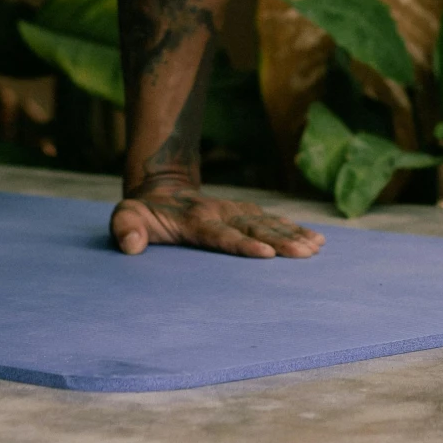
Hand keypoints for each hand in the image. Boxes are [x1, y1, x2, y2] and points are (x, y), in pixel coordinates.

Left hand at [111, 181, 324, 259]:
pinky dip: (294, 228)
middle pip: (253, 229)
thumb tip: (131, 245)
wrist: (161, 187)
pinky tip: (315, 239)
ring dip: (292, 234)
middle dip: (280, 241)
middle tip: (305, 253)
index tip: (265, 255)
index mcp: (194, 221)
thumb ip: (126, 228)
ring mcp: (234, 212)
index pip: (221, 235)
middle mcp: (220, 214)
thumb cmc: (144, 212)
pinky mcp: (244, 213)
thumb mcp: (126, 216)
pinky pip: (272, 220)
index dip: (242, 245)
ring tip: (316, 248)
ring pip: (267, 223)